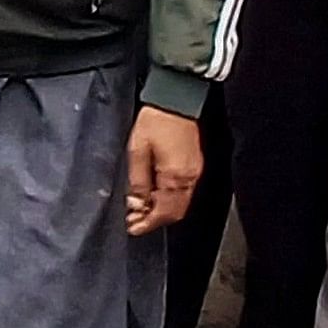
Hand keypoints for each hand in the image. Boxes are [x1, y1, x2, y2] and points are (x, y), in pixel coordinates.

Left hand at [124, 106, 204, 234]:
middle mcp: (189, 178)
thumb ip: (138, 181)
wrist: (175, 99)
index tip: (133, 228)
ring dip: (161, 211)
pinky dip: (169, 200)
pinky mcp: (194, 165)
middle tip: (135, 221)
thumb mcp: (138, 151)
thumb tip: (137, 204)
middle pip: (175, 212)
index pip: (164, 212)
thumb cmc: (156, 120)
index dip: (147, 223)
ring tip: (141, 209)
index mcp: (176, 176)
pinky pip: (183, 192)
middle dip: (155, 220)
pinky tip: (155, 195)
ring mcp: (194, 172)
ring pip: (180, 204)